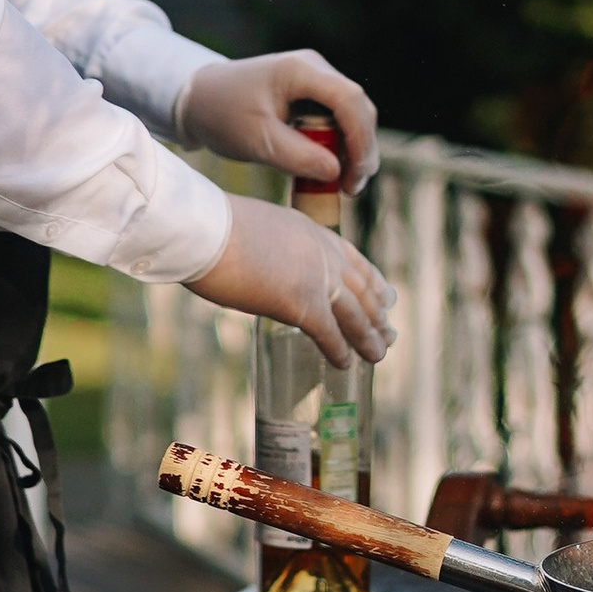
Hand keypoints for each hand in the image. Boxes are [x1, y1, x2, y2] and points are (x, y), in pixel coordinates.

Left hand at [177, 51, 377, 194]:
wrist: (198, 99)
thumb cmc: (221, 114)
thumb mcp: (256, 141)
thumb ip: (296, 156)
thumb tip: (336, 172)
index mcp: (300, 70)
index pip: (349, 99)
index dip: (360, 138)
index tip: (354, 176)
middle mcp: (315, 70)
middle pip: (358, 107)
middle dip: (361, 149)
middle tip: (351, 188)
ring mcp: (315, 82)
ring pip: (353, 116)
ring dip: (353, 151)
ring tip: (344, 186)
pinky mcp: (312, 97)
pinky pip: (338, 121)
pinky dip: (339, 147)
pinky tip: (332, 173)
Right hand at [186, 197, 395, 369]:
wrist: (203, 229)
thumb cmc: (209, 227)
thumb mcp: (251, 228)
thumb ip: (266, 248)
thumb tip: (260, 268)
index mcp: (309, 229)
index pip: (350, 257)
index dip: (371, 280)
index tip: (385, 294)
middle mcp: (321, 252)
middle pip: (360, 287)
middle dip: (377, 313)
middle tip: (389, 332)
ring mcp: (315, 277)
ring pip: (354, 313)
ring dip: (368, 337)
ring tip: (378, 355)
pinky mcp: (302, 303)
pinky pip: (330, 333)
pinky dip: (340, 350)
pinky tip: (345, 364)